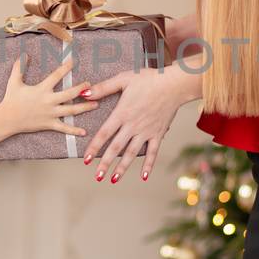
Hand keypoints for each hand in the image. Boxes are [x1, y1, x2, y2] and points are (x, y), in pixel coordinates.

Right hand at [0, 55, 98, 137]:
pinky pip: (63, 128)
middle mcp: (48, 101)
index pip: (56, 76)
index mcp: (42, 89)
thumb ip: (19, 67)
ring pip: (71, 110)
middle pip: (69, 94)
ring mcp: (50, 114)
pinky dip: (74, 130)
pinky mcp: (49, 124)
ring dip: (84, 107)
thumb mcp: (14, 81)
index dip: (66, 67)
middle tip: (90, 84)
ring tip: (95, 104)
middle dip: (81, 88)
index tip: (74, 61)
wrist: (6, 119)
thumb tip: (24, 54)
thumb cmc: (11, 99)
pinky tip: (84, 132)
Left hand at [81, 68, 185, 183]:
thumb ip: (103, 87)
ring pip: (132, 153)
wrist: (174, 84)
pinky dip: (148, 165)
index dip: (94, 147)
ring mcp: (146, 132)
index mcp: (122, 113)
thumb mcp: (123, 79)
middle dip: (105, 163)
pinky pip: (153, 152)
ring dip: (122, 168)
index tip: (86, 159)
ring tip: (113, 180)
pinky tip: (144, 176)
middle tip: (97, 176)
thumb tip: (83, 93)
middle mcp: (133, 126)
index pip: (104, 133)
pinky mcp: (158, 134)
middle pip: (116, 148)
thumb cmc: (149, 79)